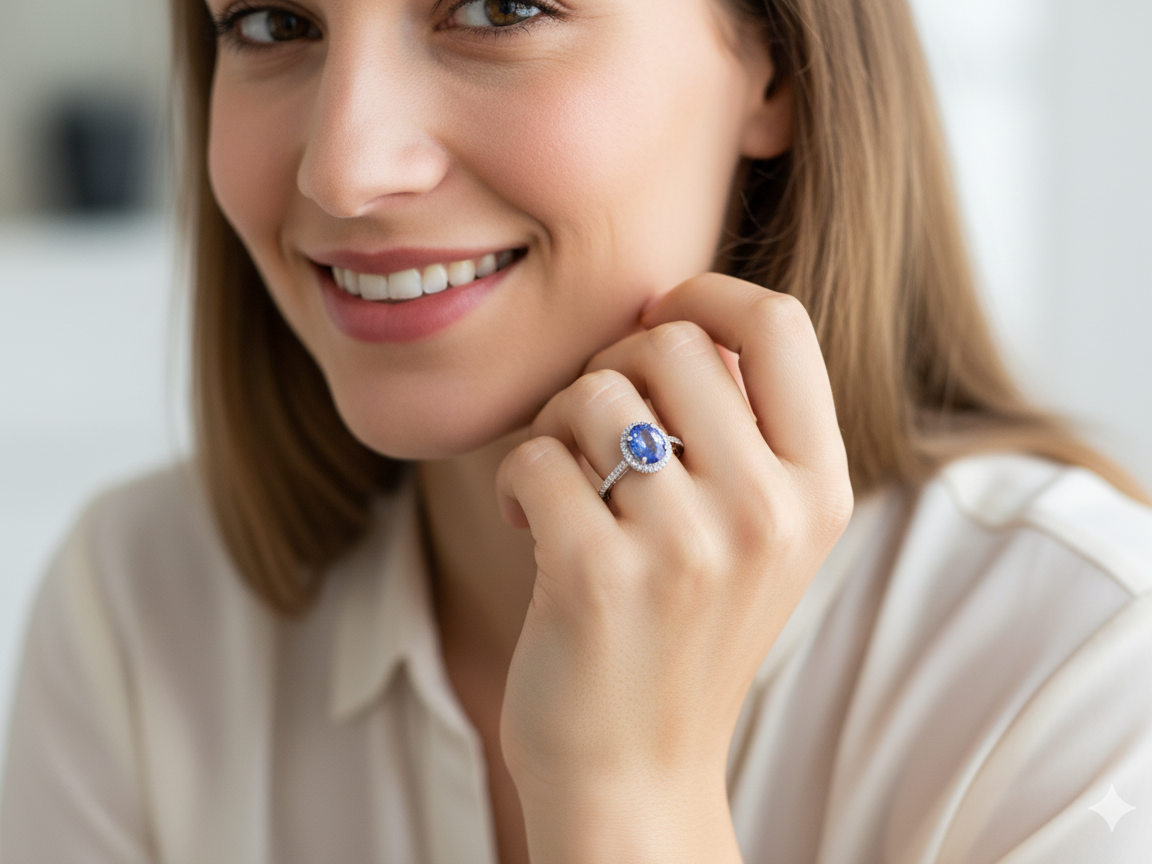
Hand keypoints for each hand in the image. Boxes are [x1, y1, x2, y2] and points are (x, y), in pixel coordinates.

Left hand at [496, 273, 853, 862]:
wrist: (636, 773)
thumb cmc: (680, 633)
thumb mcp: (753, 533)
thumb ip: (738, 426)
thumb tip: (677, 310)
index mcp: (817, 489)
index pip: (780, 324)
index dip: (708, 292)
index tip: (659, 312)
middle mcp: (768, 512)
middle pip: (668, 343)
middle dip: (610, 370)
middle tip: (590, 433)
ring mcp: (688, 547)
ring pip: (591, 392)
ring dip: (556, 427)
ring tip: (563, 486)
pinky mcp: (600, 577)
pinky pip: (534, 455)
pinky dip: (516, 481)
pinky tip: (529, 525)